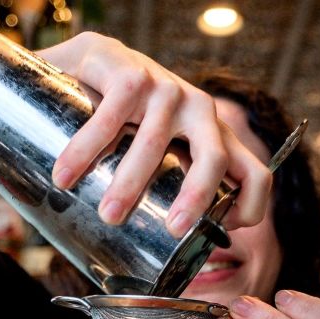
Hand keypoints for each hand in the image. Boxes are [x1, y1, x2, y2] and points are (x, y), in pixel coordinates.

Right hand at [39, 32, 271, 237]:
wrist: (95, 61)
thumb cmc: (131, 121)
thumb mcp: (164, 153)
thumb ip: (171, 188)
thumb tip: (156, 255)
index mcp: (214, 137)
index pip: (255, 174)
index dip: (250, 208)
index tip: (221, 232)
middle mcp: (199, 111)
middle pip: (215, 158)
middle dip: (197, 197)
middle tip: (172, 230)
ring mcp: (167, 90)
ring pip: (153, 144)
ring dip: (128, 184)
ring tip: (108, 215)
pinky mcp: (131, 74)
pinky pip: (110, 118)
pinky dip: (85, 151)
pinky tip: (64, 175)